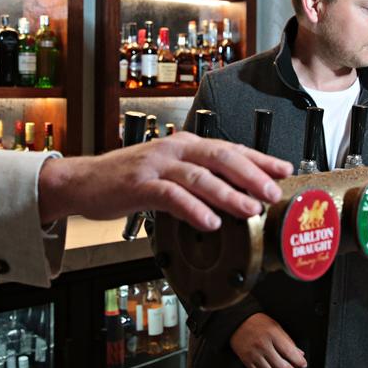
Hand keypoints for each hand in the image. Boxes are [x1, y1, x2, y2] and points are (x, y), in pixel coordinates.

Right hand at [38, 133, 292, 230]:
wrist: (83, 182)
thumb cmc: (126, 180)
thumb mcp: (166, 173)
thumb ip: (195, 178)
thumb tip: (233, 194)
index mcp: (184, 145)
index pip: (229, 148)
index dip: (259, 159)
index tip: (284, 170)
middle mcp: (173, 149)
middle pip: (220, 156)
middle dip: (251, 174)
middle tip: (274, 191)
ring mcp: (155, 166)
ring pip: (199, 176)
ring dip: (227, 193)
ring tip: (249, 208)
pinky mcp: (139, 185)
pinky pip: (171, 196)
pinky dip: (192, 208)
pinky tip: (209, 222)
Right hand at [229, 313, 306, 367]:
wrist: (237, 321)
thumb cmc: (257, 322)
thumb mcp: (275, 326)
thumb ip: (287, 340)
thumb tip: (299, 354)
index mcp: (272, 334)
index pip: (290, 352)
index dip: (299, 361)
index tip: (302, 364)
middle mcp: (263, 345)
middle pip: (282, 366)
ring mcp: (254, 353)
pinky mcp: (246, 360)